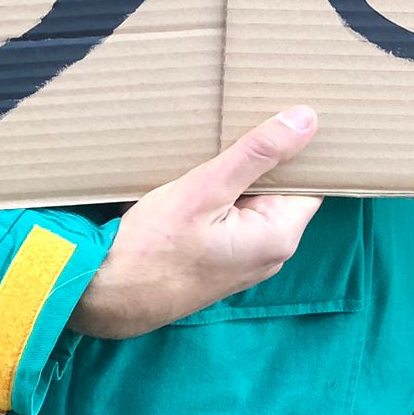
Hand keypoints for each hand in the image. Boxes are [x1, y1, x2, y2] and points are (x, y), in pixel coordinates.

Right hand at [70, 108, 322, 338]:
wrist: (106, 295)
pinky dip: (217, 203)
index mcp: (279, 236)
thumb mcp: (206, 188)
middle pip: (278, 194)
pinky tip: (191, 189)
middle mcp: (270, 255)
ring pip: (250, 207)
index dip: (294, 151)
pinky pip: (230, 223)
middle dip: (258, 165)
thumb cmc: (154, 245)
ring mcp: (243, 264)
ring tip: (207, 156)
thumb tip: (307, 120)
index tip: (272, 120)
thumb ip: (258, 154)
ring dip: (232, 183)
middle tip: (230, 131)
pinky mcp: (218, 265)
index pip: (307, 181)